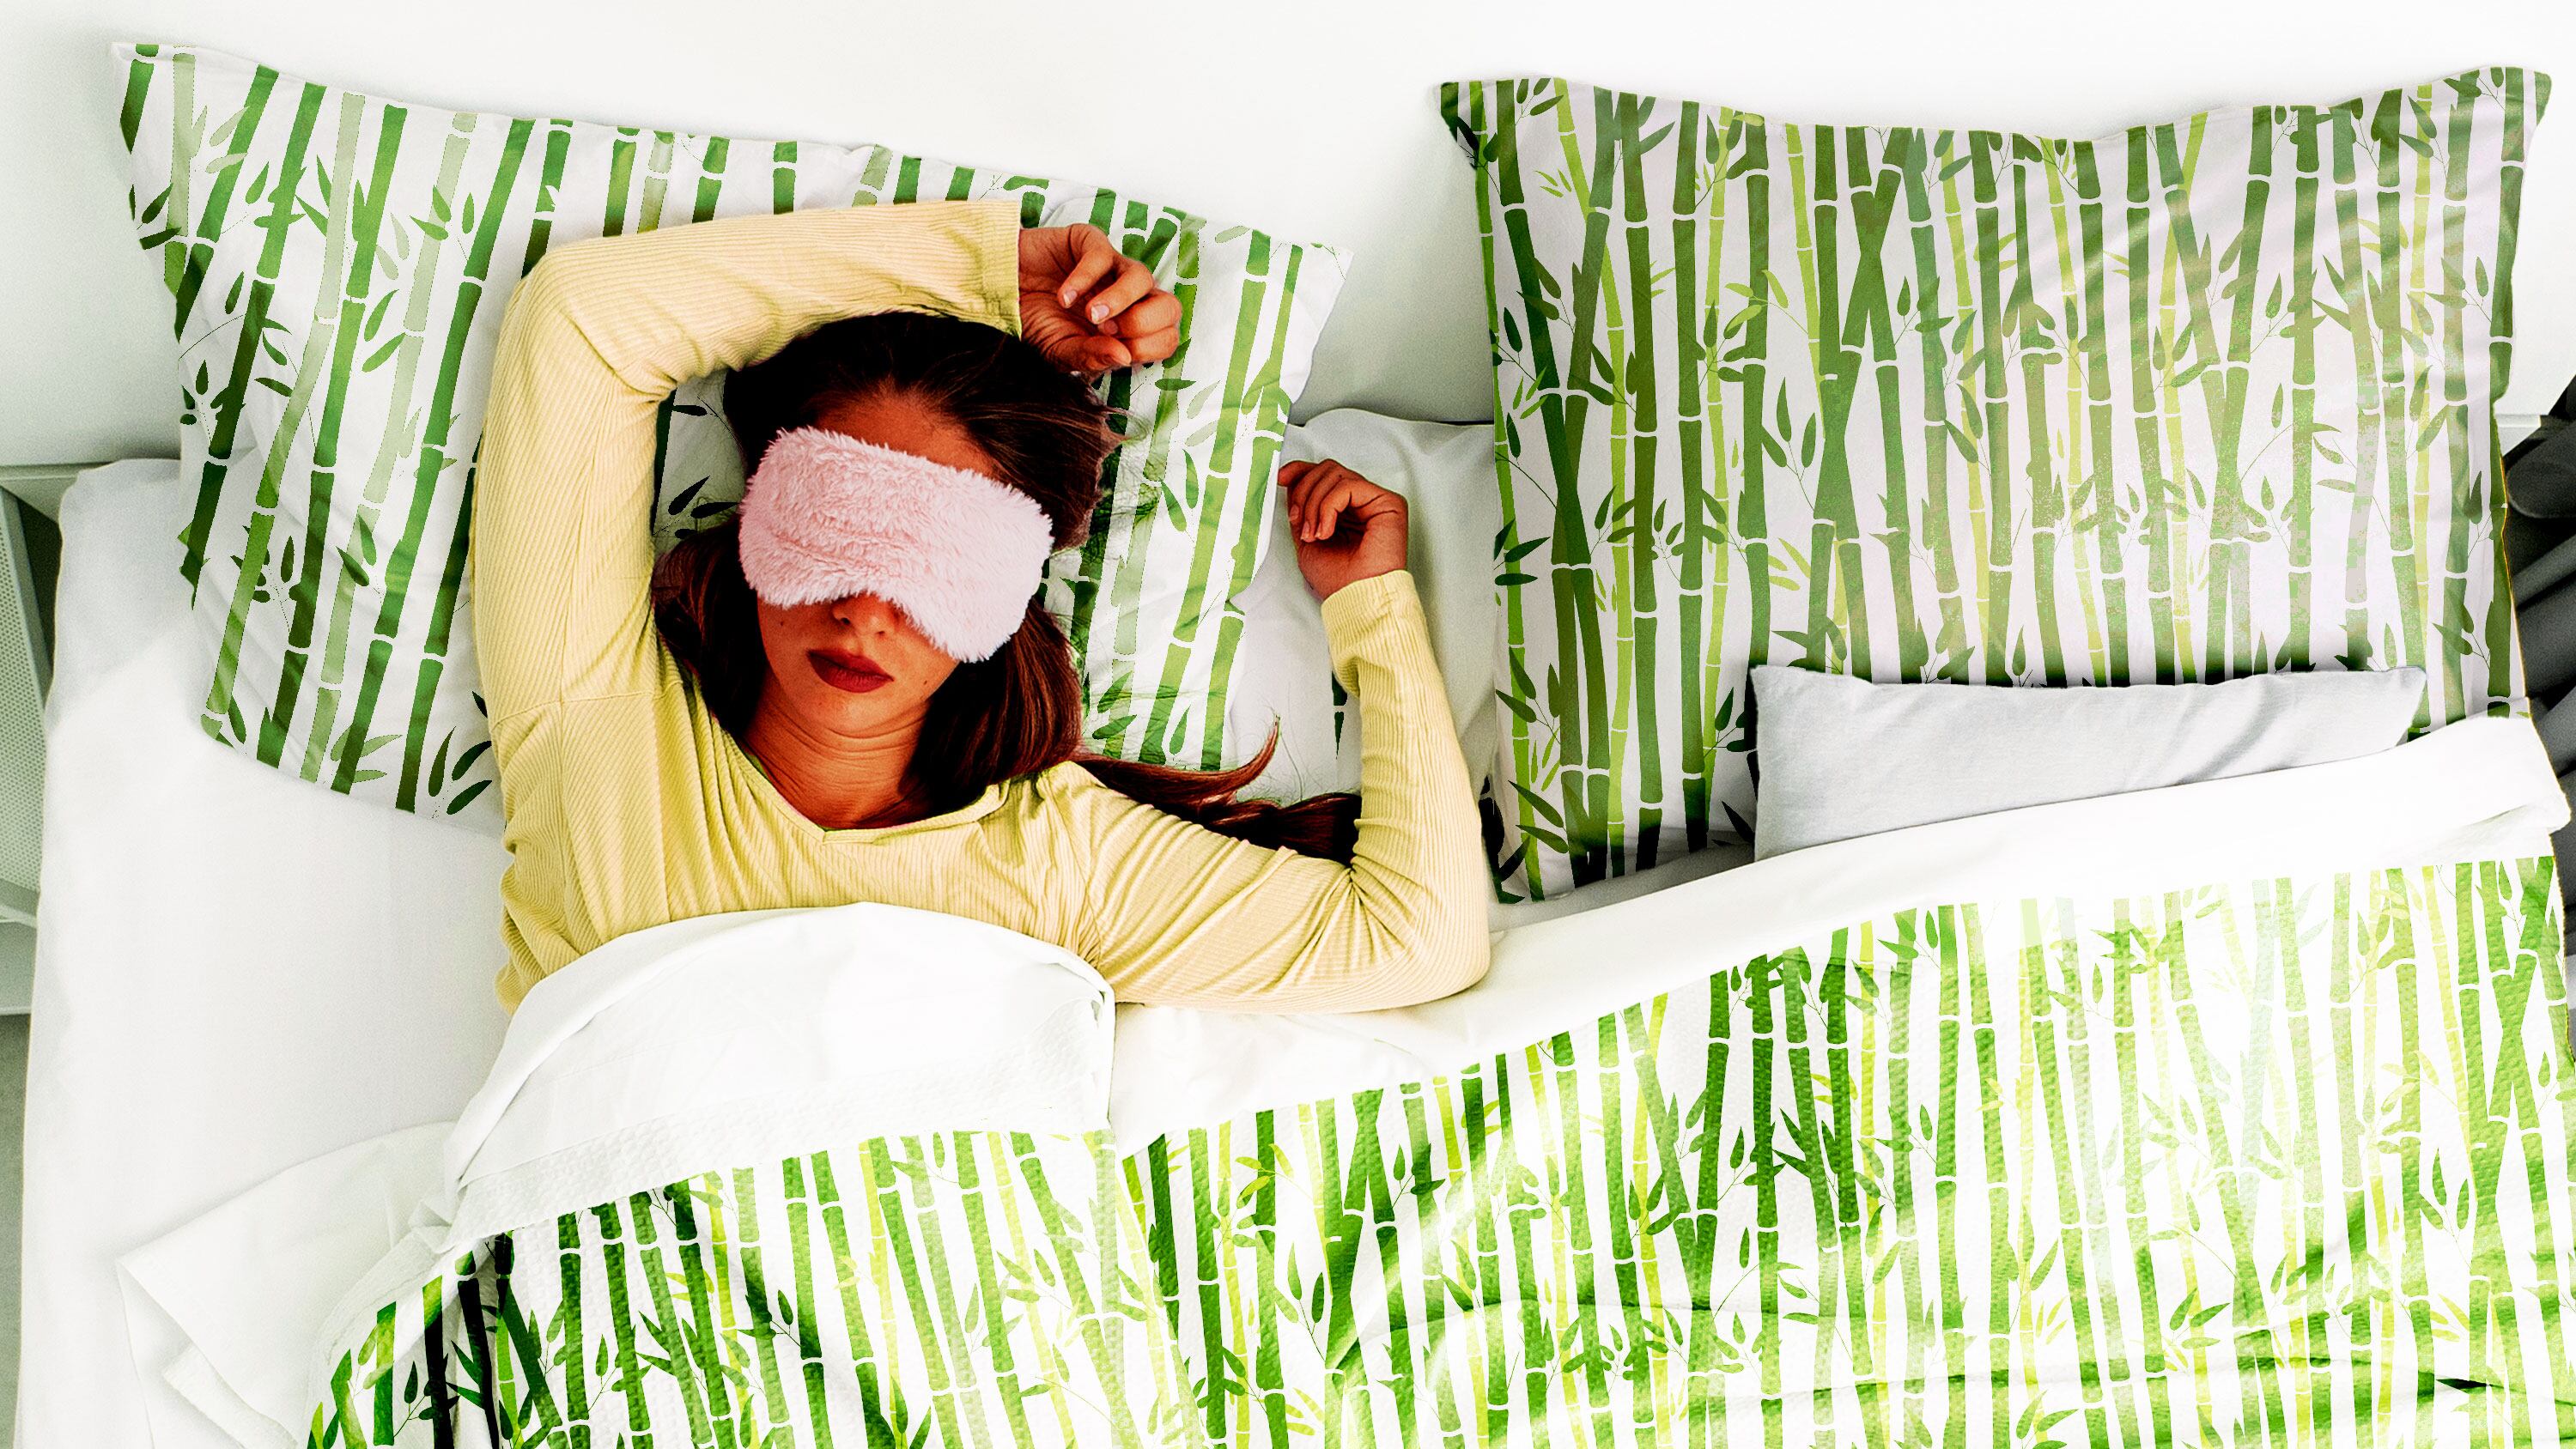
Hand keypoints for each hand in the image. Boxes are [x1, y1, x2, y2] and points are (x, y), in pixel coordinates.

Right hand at [1018, 224, 1180, 373]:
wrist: (1001, 293)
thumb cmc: (1035, 322)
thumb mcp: (1060, 352)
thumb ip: (1092, 357)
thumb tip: (1124, 357)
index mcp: (1129, 326)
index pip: (1167, 337)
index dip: (1147, 347)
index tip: (1113, 349)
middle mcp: (1128, 297)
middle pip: (1170, 305)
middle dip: (1143, 323)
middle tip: (1107, 330)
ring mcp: (1112, 268)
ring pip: (1142, 277)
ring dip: (1119, 300)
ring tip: (1089, 314)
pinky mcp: (1090, 242)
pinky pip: (1102, 256)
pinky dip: (1084, 280)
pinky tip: (1063, 296)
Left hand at [1279, 459, 1407, 600]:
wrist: (1354, 598)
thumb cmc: (1336, 580)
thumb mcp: (1305, 538)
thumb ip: (1301, 508)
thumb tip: (1289, 480)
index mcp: (1345, 510)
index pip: (1323, 475)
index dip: (1300, 471)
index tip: (1280, 478)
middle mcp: (1362, 502)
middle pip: (1326, 470)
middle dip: (1304, 492)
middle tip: (1299, 521)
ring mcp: (1376, 500)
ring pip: (1335, 474)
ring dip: (1314, 503)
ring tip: (1314, 533)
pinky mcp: (1389, 502)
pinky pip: (1348, 485)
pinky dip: (1328, 506)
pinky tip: (1326, 531)